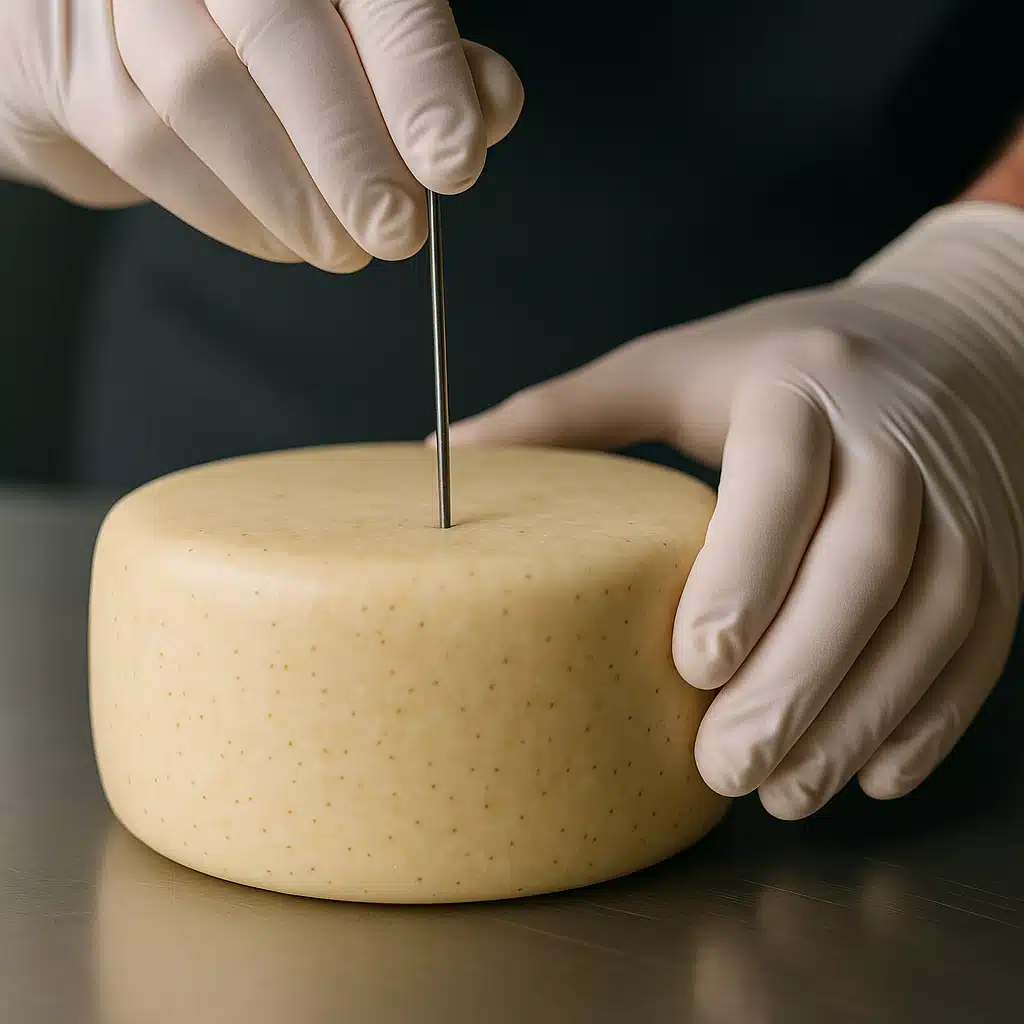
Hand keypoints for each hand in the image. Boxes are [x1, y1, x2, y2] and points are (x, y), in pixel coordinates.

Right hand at [0, 1, 522, 270]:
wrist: (124, 34)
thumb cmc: (274, 38)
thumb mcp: (365, 35)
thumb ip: (429, 64)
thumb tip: (491, 106)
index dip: (419, 78)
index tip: (454, 163)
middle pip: (281, 38)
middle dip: (351, 154)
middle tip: (396, 232)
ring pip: (205, 93)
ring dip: (291, 196)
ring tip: (343, 248)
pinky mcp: (83, 69)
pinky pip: (155, 147)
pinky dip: (235, 214)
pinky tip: (285, 239)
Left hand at [443, 203, 1023, 817]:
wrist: (952, 338)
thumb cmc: (786, 357)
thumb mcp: (675, 364)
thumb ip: (565, 412)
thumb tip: (444, 459)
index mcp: (801, 386)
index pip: (785, 479)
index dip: (748, 571)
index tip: (693, 662)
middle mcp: (898, 440)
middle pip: (869, 563)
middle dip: (801, 675)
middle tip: (724, 765)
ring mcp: (966, 500)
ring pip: (934, 618)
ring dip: (864, 715)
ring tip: (787, 790)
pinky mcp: (1002, 552)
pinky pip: (981, 644)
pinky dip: (930, 716)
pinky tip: (870, 772)